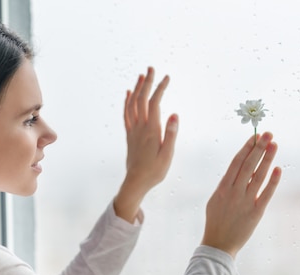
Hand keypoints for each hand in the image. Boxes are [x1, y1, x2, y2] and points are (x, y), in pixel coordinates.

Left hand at [114, 67, 178, 222]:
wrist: (136, 182)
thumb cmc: (154, 171)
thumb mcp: (167, 155)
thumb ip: (171, 134)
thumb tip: (174, 115)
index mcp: (151, 130)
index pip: (155, 103)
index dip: (160, 88)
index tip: (167, 77)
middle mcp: (140, 128)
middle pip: (141, 100)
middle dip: (146, 83)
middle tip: (151, 68)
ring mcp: (133, 130)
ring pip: (132, 105)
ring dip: (136, 89)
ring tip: (141, 76)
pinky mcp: (129, 135)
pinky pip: (126, 114)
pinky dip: (127, 102)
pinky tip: (128, 94)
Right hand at [201, 132, 281, 257]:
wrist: (218, 244)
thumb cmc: (216, 221)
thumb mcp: (215, 200)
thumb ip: (227, 185)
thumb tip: (239, 170)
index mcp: (222, 187)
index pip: (236, 162)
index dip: (246, 148)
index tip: (254, 136)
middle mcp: (234, 192)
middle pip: (248, 165)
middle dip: (258, 147)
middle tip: (268, 133)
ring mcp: (245, 202)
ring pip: (258, 176)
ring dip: (267, 159)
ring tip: (274, 144)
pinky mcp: (256, 212)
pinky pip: (266, 193)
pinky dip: (273, 181)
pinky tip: (278, 168)